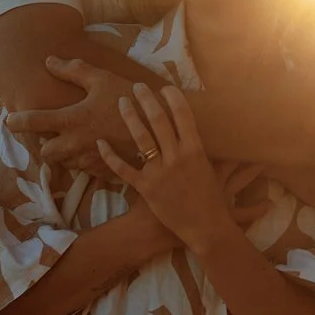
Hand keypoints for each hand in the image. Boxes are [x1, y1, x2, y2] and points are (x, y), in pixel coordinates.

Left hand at [7, 59, 130, 168]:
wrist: (161, 127)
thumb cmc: (130, 99)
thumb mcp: (103, 79)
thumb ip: (74, 71)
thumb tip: (49, 61)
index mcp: (72, 120)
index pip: (34, 123)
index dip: (18, 122)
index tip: (10, 121)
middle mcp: (76, 144)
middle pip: (46, 153)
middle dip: (47, 144)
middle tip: (54, 134)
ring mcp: (90, 160)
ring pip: (66, 164)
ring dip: (66, 154)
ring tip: (78, 141)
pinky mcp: (104, 172)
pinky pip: (87, 170)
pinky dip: (87, 161)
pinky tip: (97, 150)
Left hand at [98, 84, 260, 252]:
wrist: (205, 228)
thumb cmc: (212, 199)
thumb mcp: (213, 168)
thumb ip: (202, 149)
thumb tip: (197, 130)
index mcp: (196, 150)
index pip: (182, 115)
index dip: (172, 97)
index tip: (164, 87)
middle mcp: (176, 157)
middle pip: (158, 120)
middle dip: (147, 99)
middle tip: (138, 86)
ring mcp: (159, 173)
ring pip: (140, 139)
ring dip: (130, 117)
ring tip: (122, 102)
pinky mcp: (145, 188)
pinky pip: (123, 168)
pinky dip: (110, 155)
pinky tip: (101, 142)